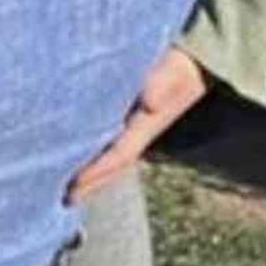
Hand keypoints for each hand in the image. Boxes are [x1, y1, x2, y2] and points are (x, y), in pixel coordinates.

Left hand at [69, 47, 210, 202]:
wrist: (199, 64)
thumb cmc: (182, 67)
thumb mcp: (173, 71)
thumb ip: (160, 84)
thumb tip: (150, 104)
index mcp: (147, 126)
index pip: (118, 155)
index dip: (97, 171)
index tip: (74, 185)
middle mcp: (143, 133)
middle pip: (115, 166)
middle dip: (93, 183)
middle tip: (66, 200)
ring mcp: (141, 130)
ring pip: (116, 159)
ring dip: (96, 175)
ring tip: (72, 189)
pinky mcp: (137, 122)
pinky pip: (117, 147)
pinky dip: (102, 157)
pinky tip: (87, 159)